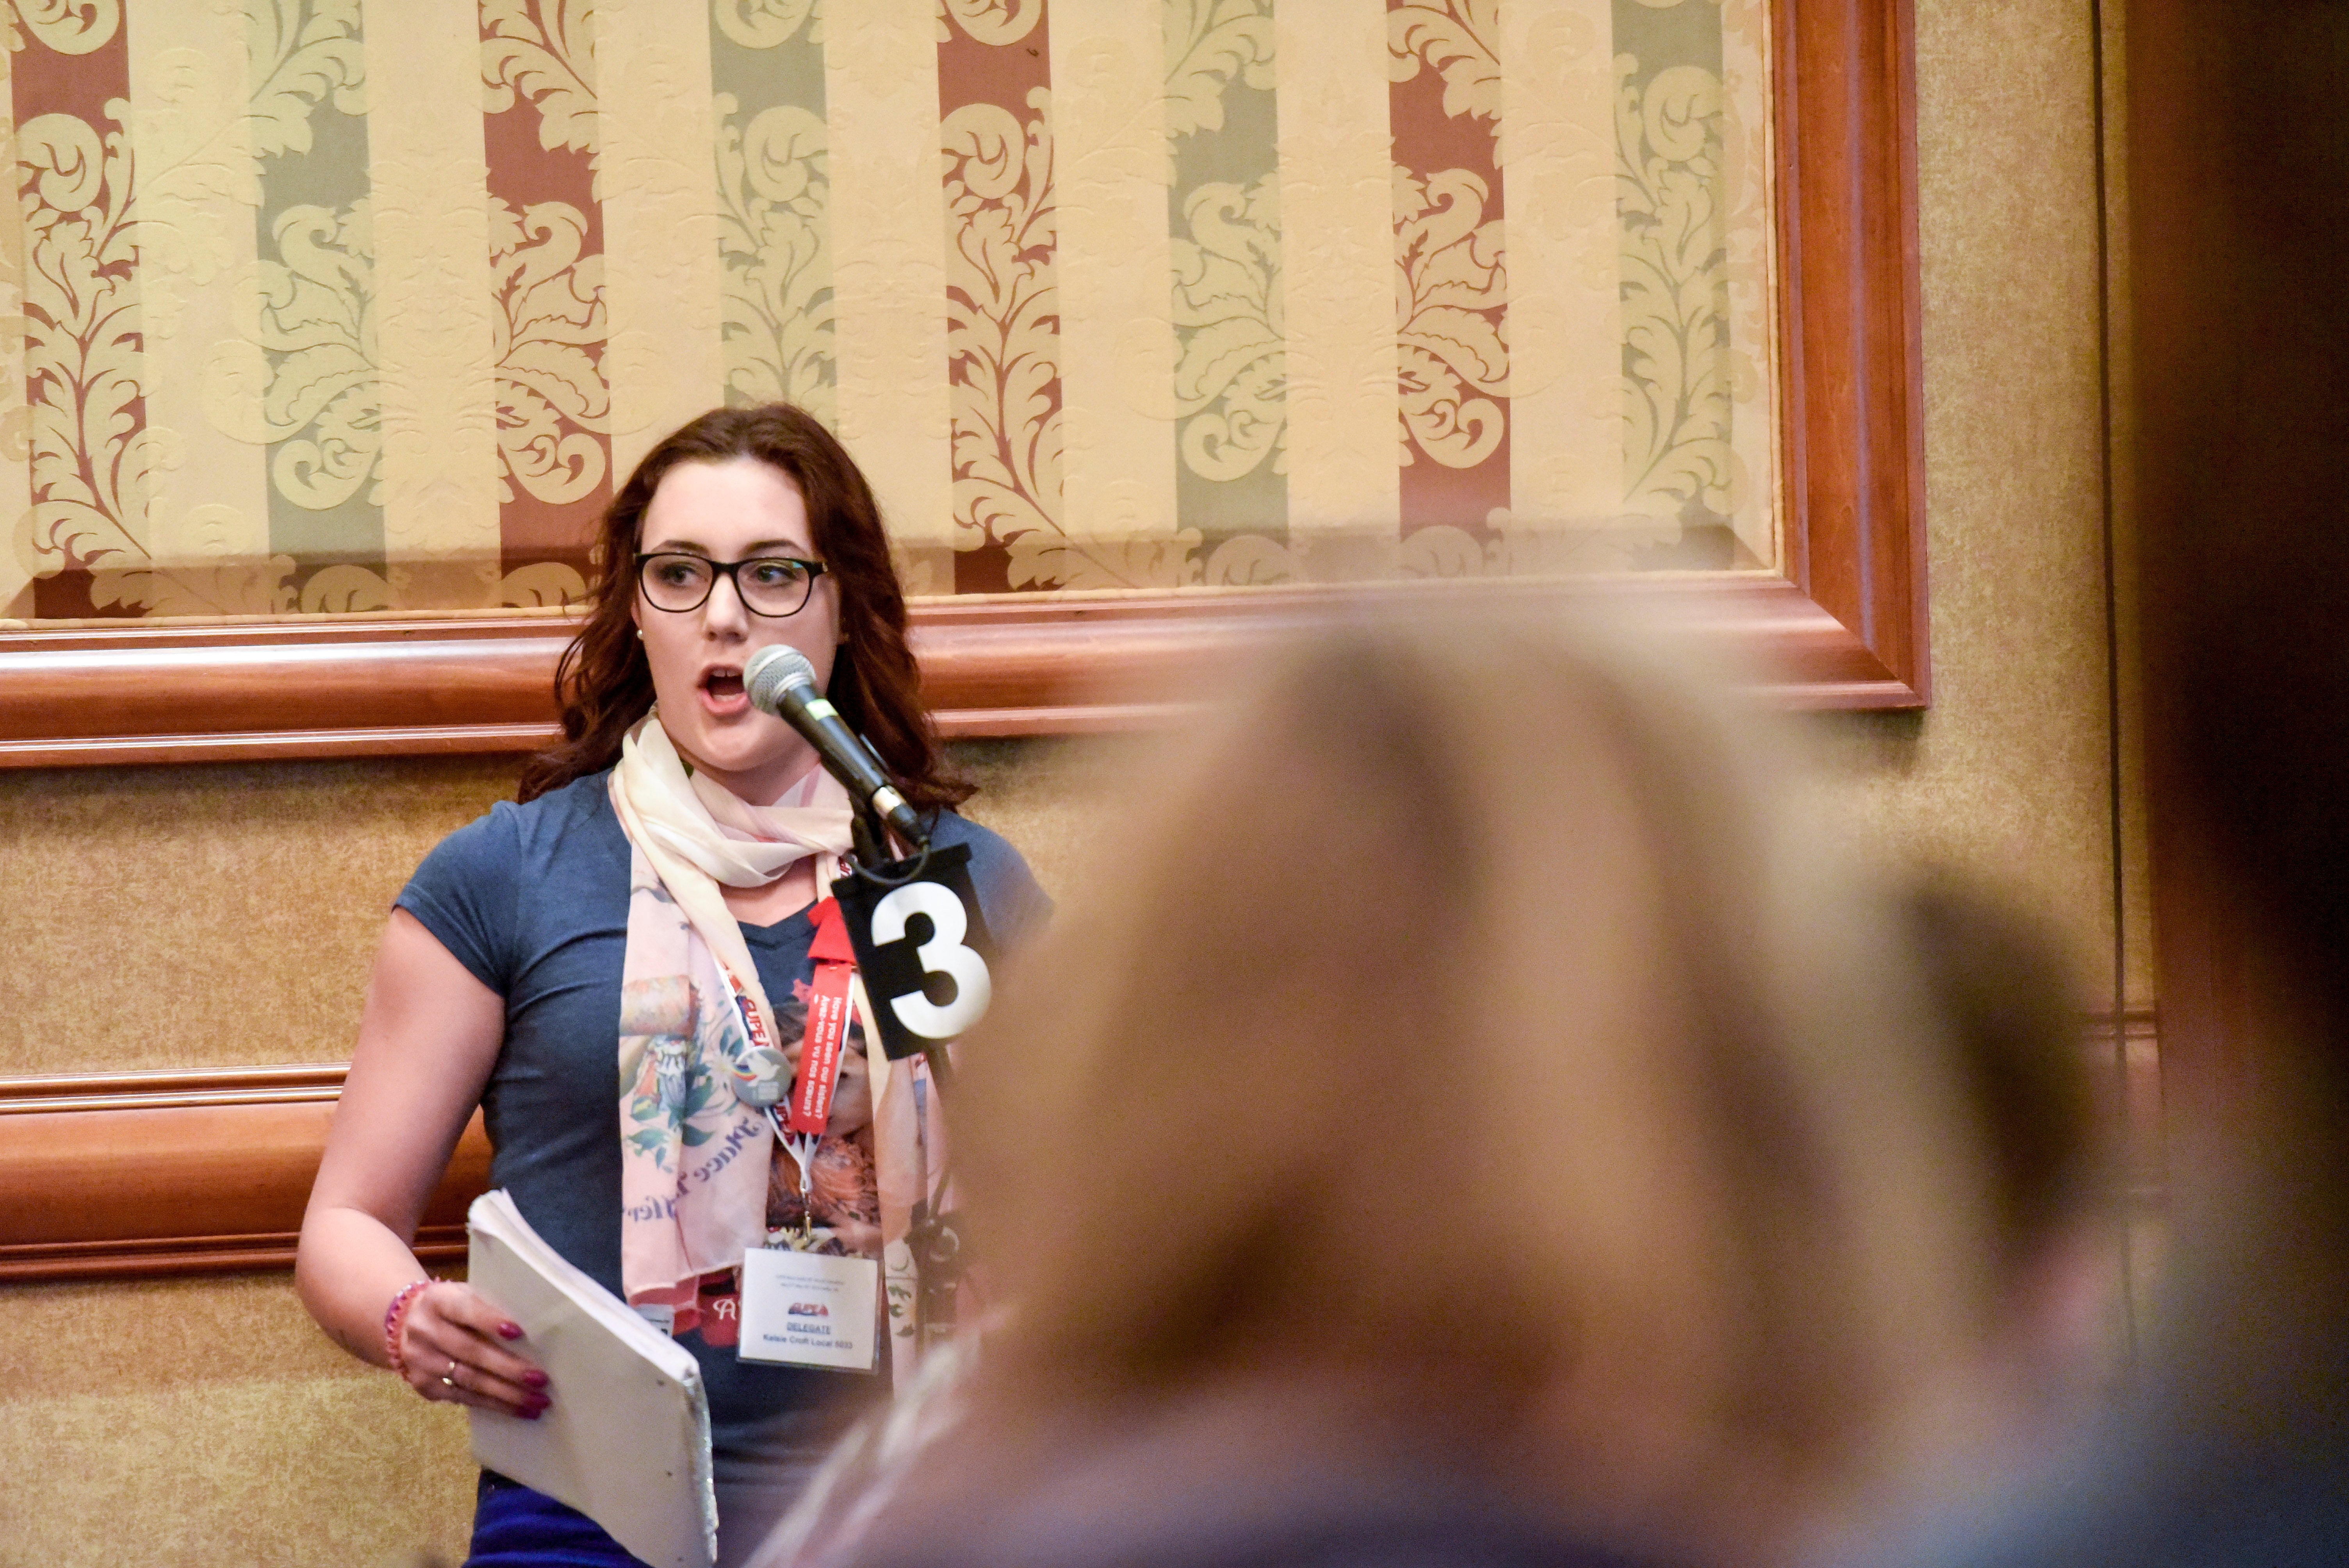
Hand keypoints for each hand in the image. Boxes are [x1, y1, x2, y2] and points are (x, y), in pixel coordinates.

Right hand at [396, 1282, 549, 1418]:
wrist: (404, 1324)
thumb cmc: (452, 1309)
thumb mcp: (464, 1295)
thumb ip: (488, 1307)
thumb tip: (531, 1332)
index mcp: (438, 1300)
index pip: (464, 1309)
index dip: (489, 1320)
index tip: (518, 1332)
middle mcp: (425, 1331)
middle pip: (469, 1351)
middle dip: (508, 1368)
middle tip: (540, 1380)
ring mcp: (422, 1361)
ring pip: (468, 1380)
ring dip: (506, 1394)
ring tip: (537, 1402)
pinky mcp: (424, 1386)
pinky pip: (463, 1397)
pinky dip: (494, 1404)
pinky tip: (518, 1410)